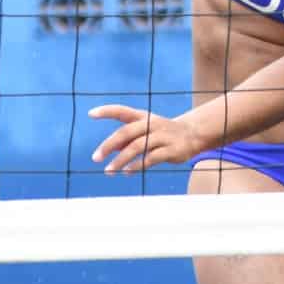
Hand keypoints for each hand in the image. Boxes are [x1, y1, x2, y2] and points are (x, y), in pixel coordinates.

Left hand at [89, 105, 205, 174]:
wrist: (193, 134)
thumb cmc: (163, 132)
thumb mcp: (145, 131)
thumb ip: (128, 139)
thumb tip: (110, 148)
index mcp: (143, 117)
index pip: (122, 111)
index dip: (107, 111)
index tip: (90, 114)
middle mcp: (151, 124)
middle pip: (126, 132)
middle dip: (109, 145)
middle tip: (95, 158)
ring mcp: (161, 136)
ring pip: (137, 147)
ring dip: (120, 160)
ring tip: (108, 171)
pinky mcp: (170, 150)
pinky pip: (151, 158)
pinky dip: (137, 165)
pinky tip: (127, 172)